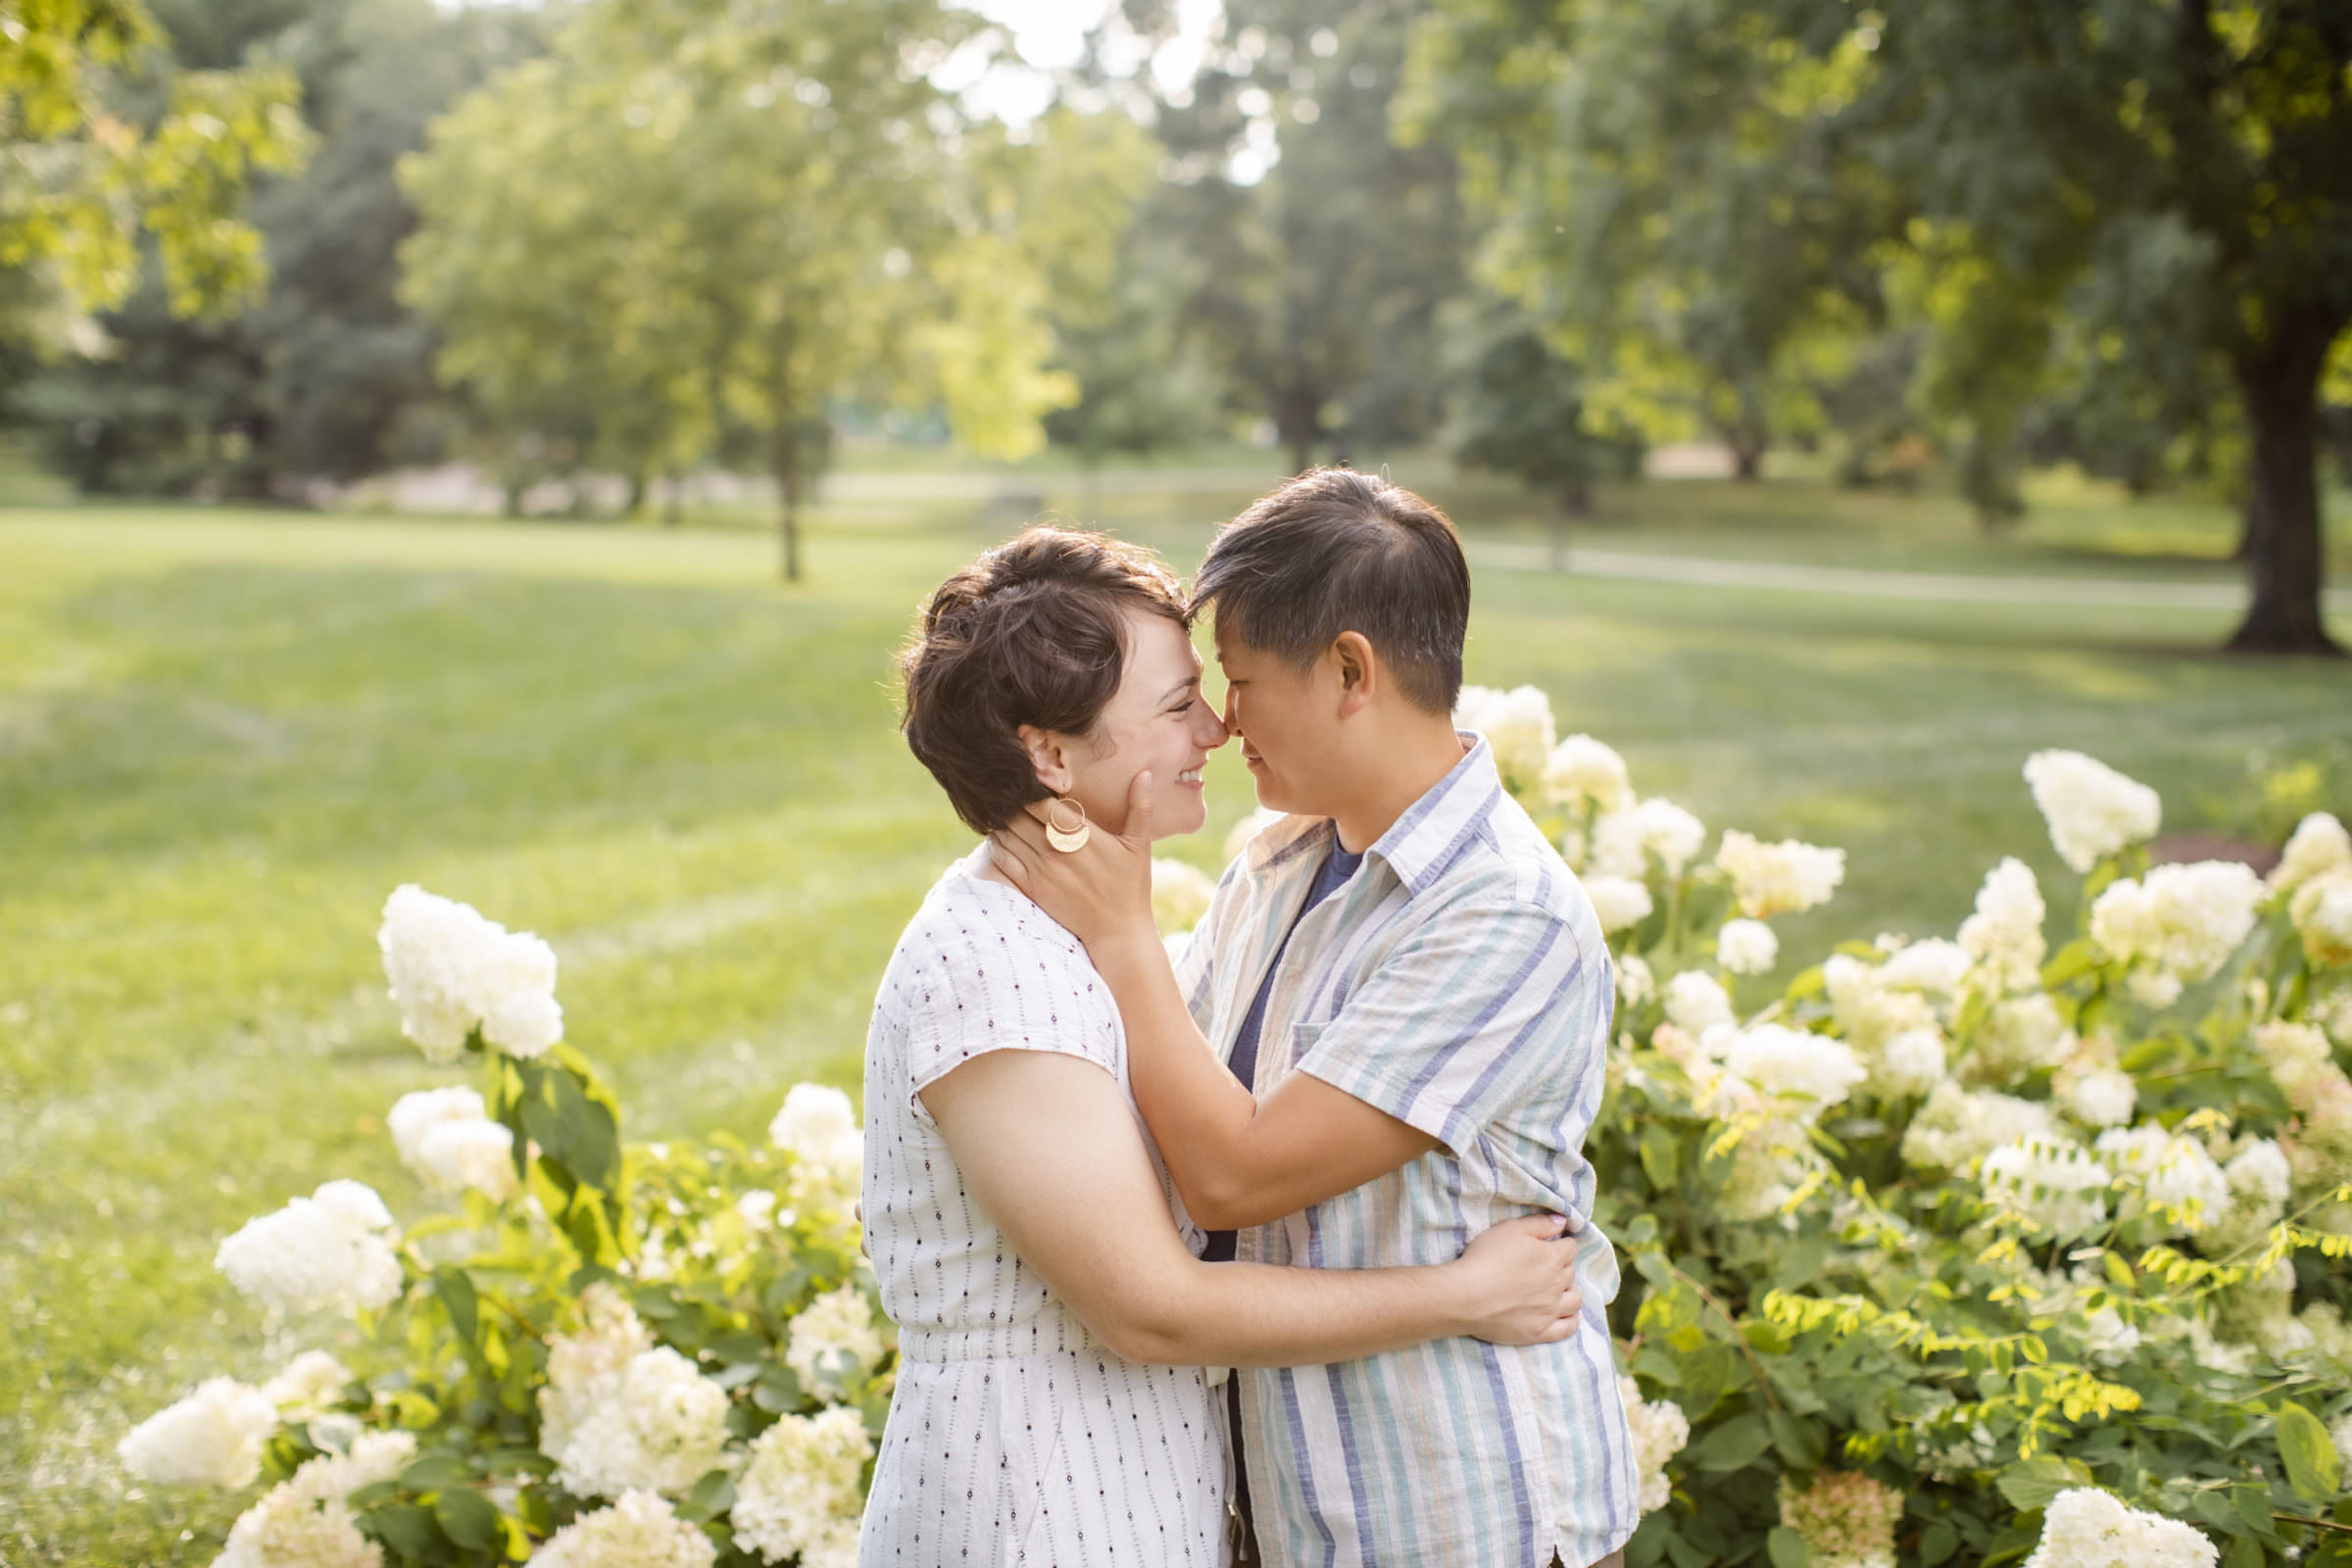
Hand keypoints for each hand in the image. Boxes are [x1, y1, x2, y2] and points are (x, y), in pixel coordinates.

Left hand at [989, 771, 1158, 951]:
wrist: (1117, 931)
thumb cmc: (1130, 885)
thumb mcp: (1139, 844)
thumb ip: (1140, 807)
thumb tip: (1145, 773)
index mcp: (1080, 833)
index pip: (1040, 800)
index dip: (1029, 787)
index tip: (1027, 779)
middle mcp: (1056, 849)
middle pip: (1018, 814)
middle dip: (1011, 801)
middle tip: (1008, 792)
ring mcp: (1040, 869)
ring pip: (1006, 834)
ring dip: (1001, 820)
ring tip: (1001, 811)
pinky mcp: (1031, 887)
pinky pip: (1002, 859)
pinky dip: (996, 844)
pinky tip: (1000, 836)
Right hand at [1456, 1212, 1584, 1345]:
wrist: (1466, 1297)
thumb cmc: (1486, 1258)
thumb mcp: (1511, 1229)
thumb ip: (1540, 1223)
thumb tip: (1563, 1221)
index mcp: (1552, 1258)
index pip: (1570, 1247)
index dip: (1562, 1243)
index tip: (1552, 1244)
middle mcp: (1557, 1285)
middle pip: (1570, 1272)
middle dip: (1561, 1266)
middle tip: (1544, 1265)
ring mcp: (1550, 1311)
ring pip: (1575, 1300)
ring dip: (1570, 1291)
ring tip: (1558, 1289)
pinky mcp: (1540, 1331)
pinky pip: (1567, 1328)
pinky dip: (1571, 1320)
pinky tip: (1564, 1314)